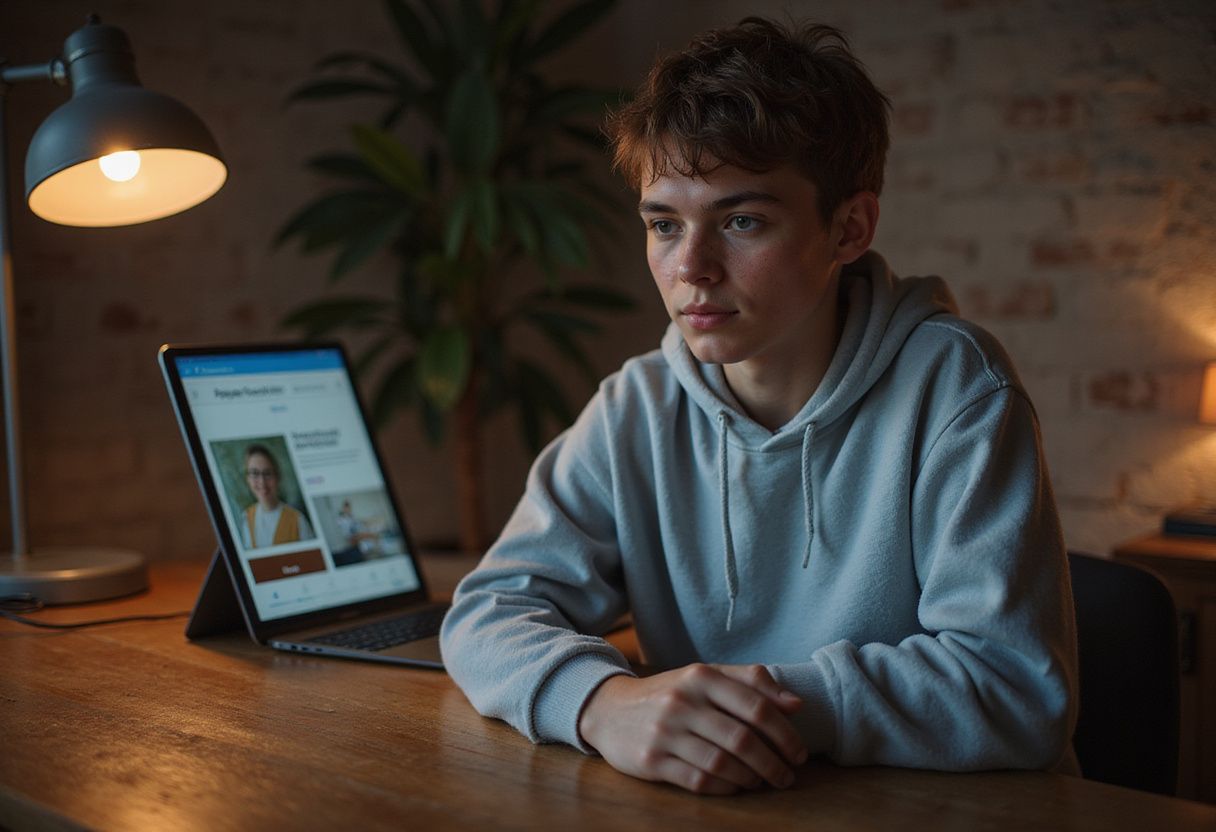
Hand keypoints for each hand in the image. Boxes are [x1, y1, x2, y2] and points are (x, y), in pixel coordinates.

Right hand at [577, 663, 807, 794]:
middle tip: (787, 776)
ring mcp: (664, 732)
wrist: (609, 710)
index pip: (755, 705)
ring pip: (722, 763)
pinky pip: (699, 780)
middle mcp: (682, 702)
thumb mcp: (705, 677)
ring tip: (762, 782)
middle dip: (773, 763)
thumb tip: (795, 704)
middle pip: (742, 738)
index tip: (799, 753)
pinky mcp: (651, 761)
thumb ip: (750, 683)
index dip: (784, 733)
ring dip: (751, 778)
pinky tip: (736, 787)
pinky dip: (725, 788)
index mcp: (700, 676)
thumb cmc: (669, 694)